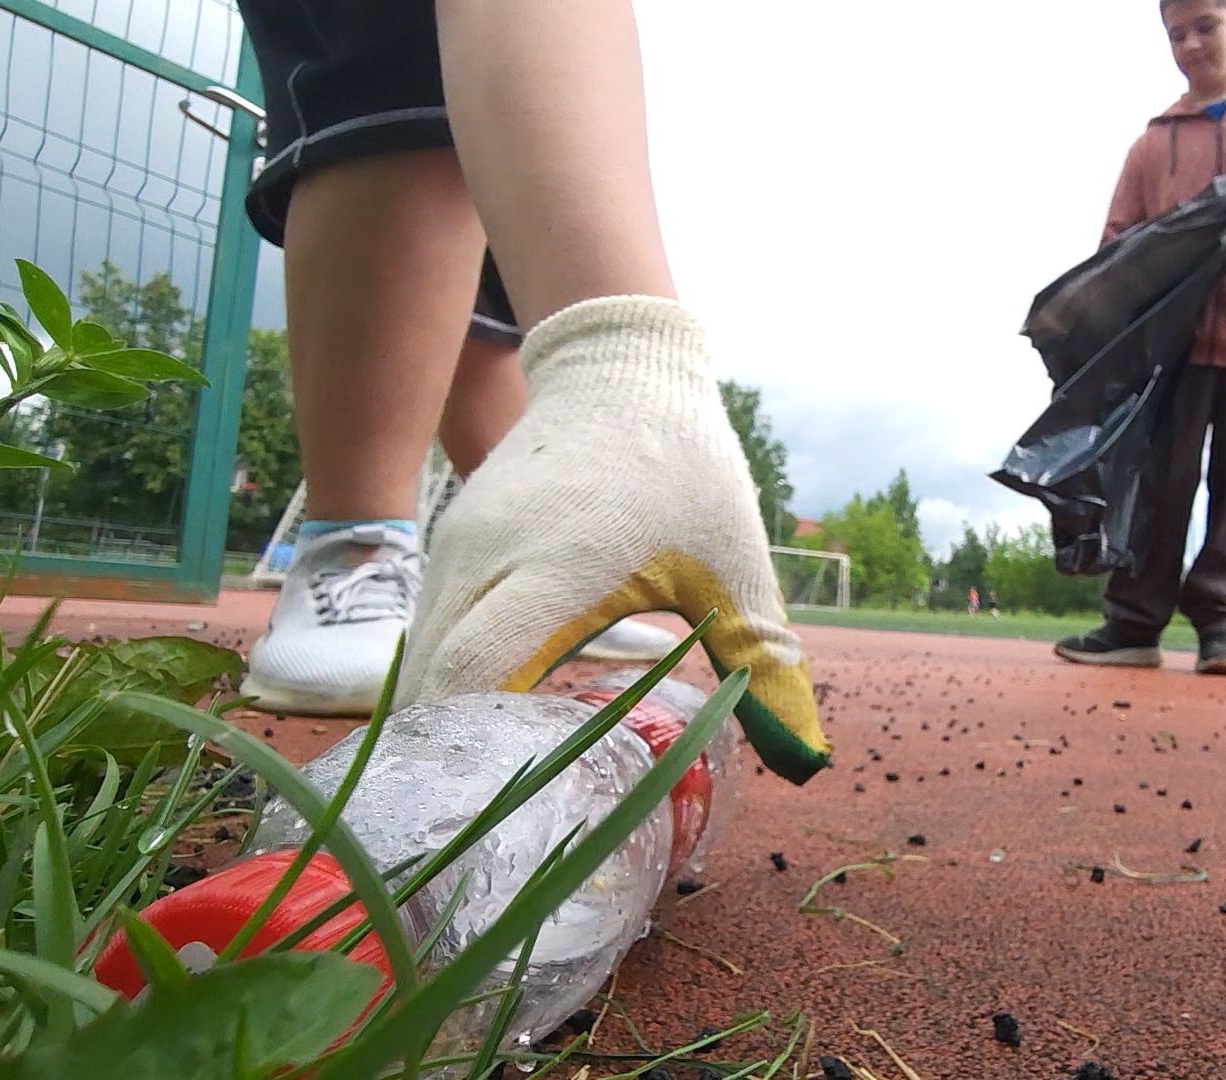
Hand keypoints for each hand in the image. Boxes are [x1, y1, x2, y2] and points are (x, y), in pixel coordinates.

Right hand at [395, 297, 829, 783]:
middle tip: (494, 827)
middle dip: (456, 757)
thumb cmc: (686, 467)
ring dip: (448, 720)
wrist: (622, 371)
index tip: (508, 810)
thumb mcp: (738, 565)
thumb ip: (765, 664)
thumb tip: (805, 759)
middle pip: (433, 687)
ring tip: (489, 789)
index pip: (476, 677)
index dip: (478, 751)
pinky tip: (489, 724)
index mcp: (557, 569)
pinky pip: (429, 630)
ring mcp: (457, 549)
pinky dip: (446, 680)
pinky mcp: (450, 544)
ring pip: (421, 659)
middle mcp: (487, 561)